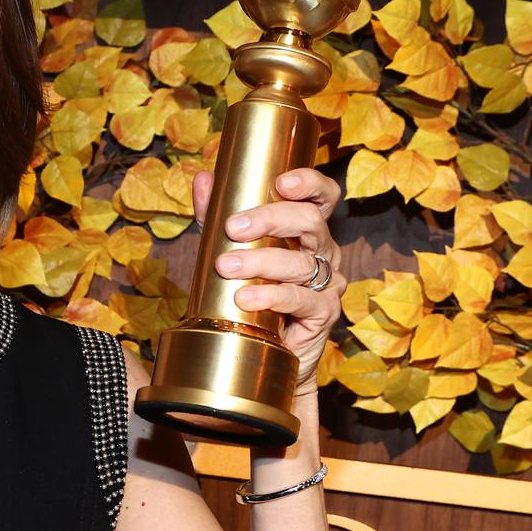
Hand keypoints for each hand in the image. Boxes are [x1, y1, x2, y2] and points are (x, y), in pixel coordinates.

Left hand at [193, 166, 347, 389]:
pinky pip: (301, 299)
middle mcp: (323, 252)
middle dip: (270, 219)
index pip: (322, 197)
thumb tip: (204, 179)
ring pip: (301, 263)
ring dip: (260, 262)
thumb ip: (215, 215)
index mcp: (306, 231)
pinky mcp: (324, 313)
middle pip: (310, 222)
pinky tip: (247, 298)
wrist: (261, 351)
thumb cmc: (249, 293)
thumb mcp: (228, 249)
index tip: (281, 182)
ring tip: (226, 267)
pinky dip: (271, 296)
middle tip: (232, 228)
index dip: (310, 184)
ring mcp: (327, 283)